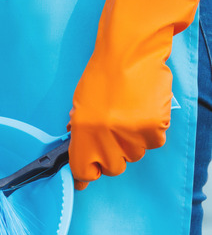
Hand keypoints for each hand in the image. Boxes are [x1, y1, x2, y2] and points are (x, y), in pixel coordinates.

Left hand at [68, 0, 210, 189]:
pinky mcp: (154, 127)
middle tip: (113, 138)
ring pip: (135, 155)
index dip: (84, 177)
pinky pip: (154, 142)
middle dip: (111, 158)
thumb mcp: (81, 104)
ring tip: (128, 116)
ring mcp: (131, 133)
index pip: (83, 169)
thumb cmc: (102, 76)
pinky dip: (150, 132)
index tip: (83, 181)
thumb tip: (81, 154)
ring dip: (131, 143)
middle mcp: (105, 135)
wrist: (130, 53)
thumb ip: (81, 131)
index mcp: (82, 129)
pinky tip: (144, 112)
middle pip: (112, 168)